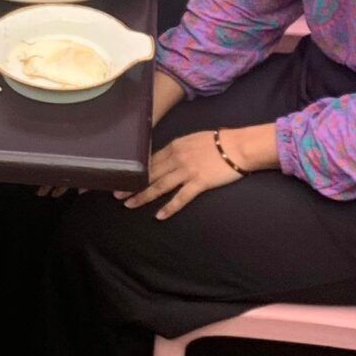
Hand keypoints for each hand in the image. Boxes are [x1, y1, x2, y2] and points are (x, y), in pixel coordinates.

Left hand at [121, 133, 240, 219]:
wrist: (238, 146)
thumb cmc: (218, 142)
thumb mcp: (192, 139)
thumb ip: (178, 148)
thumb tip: (166, 156)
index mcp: (174, 147)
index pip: (150, 161)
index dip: (136, 171)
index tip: (124, 178)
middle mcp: (176, 158)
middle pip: (150, 174)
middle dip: (133, 185)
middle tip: (117, 194)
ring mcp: (187, 171)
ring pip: (160, 186)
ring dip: (143, 196)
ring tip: (129, 205)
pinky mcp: (199, 183)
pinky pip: (180, 197)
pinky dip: (169, 207)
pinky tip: (159, 216)